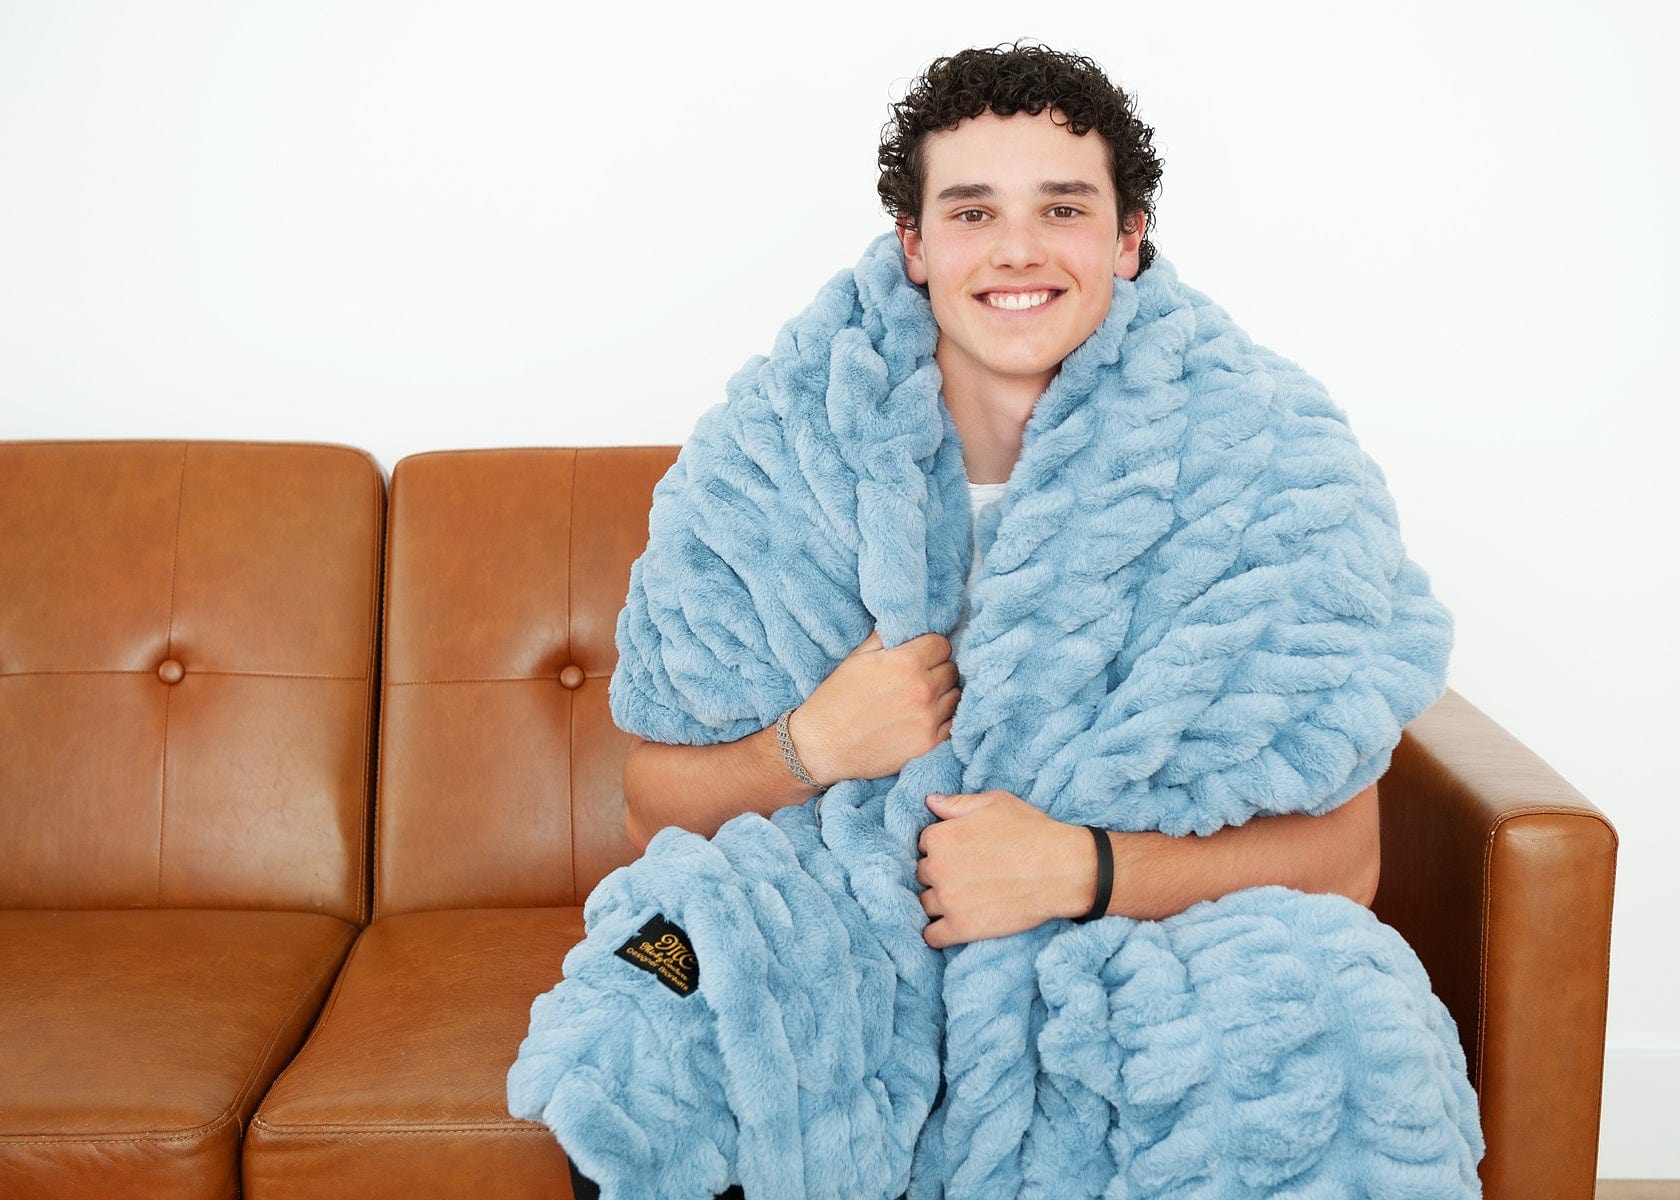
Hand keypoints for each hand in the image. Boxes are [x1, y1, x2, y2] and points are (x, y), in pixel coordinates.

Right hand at [788, 629, 959, 785]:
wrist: (823, 746)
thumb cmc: (837, 699)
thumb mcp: (857, 658)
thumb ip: (887, 637)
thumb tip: (908, 623)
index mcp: (906, 662)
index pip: (942, 645)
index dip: (930, 649)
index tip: (919, 657)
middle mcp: (922, 688)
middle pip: (951, 670)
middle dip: (937, 671)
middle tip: (916, 680)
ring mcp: (928, 718)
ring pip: (955, 696)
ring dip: (942, 696)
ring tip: (918, 701)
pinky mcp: (930, 743)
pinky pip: (952, 723)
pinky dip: (941, 720)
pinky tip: (921, 719)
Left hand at [915, 790, 1094, 947]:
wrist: (1062, 869)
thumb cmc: (1032, 831)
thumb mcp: (995, 803)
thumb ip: (958, 804)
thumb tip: (930, 801)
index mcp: (941, 837)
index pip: (924, 845)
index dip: (942, 849)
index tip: (960, 855)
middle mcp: (938, 868)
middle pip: (923, 875)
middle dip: (940, 875)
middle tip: (965, 877)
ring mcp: (948, 900)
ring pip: (925, 905)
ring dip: (939, 903)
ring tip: (962, 901)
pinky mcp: (962, 928)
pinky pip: (932, 936)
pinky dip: (938, 933)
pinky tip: (952, 927)